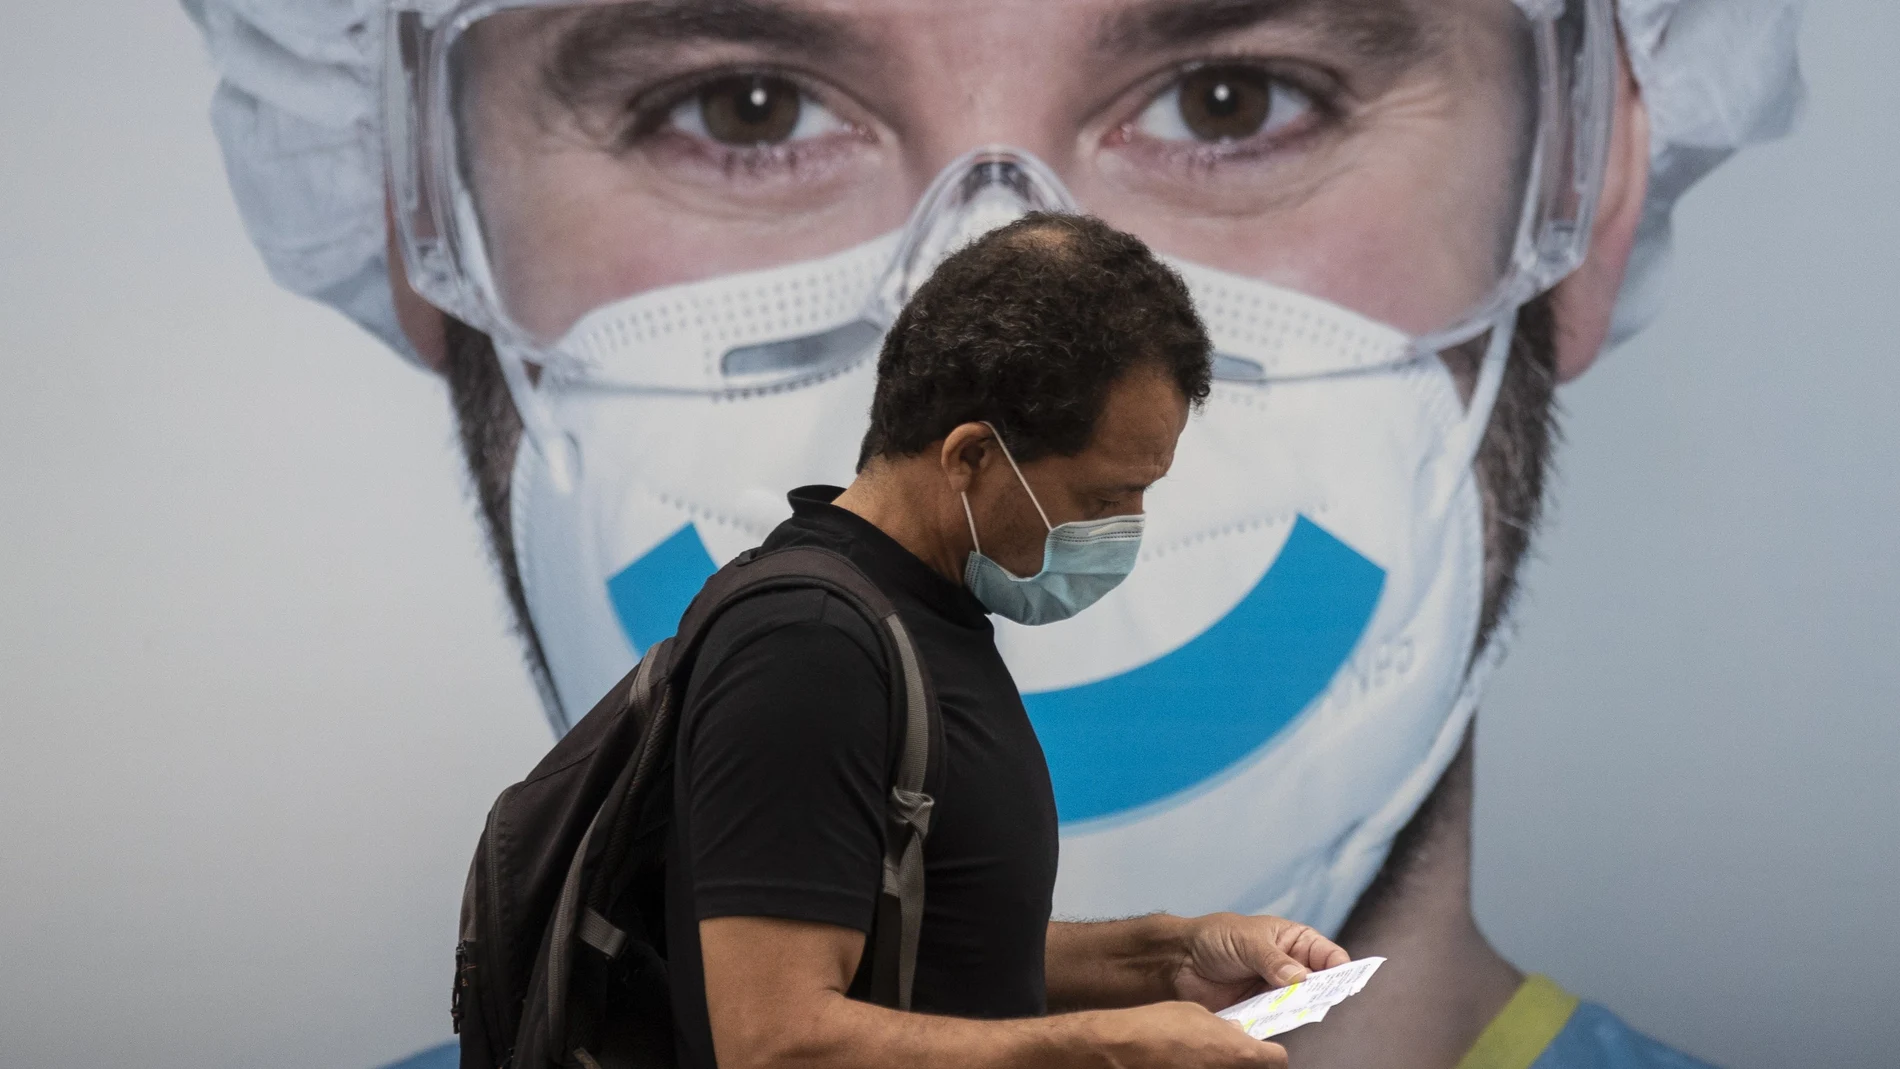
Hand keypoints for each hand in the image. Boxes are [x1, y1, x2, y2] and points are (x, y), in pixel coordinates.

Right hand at [1084, 1000, 1289, 1068]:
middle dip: (1250, 1065)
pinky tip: (1193, 1065)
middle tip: (1233, 1054)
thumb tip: (1235, 1032)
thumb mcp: (1196, 1013)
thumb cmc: (1160, 1026)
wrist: (1124, 1049)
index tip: (1263, 1050)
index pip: (1277, 1060)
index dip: (1270, 1053)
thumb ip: (1222, 1026)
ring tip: (1208, 1059)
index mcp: (1241, 1053)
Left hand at [1171, 912, 1350, 1011]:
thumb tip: (1301, 978)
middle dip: (1320, 994)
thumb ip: (1273, 959)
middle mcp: (1291, 968)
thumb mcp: (1246, 941)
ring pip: (1300, 1007)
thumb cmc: (1215, 937)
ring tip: (1290, 1009)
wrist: (1179, 959)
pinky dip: (1277, 1024)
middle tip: (1314, 999)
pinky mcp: (1260, 1011)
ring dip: (1298, 1011)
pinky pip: (1277, 1022)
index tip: (1342, 982)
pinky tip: (1273, 1022)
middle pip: (1320, 986)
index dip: (1340, 969)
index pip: (1329, 956)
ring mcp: (1276, 991)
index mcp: (1294, 942)